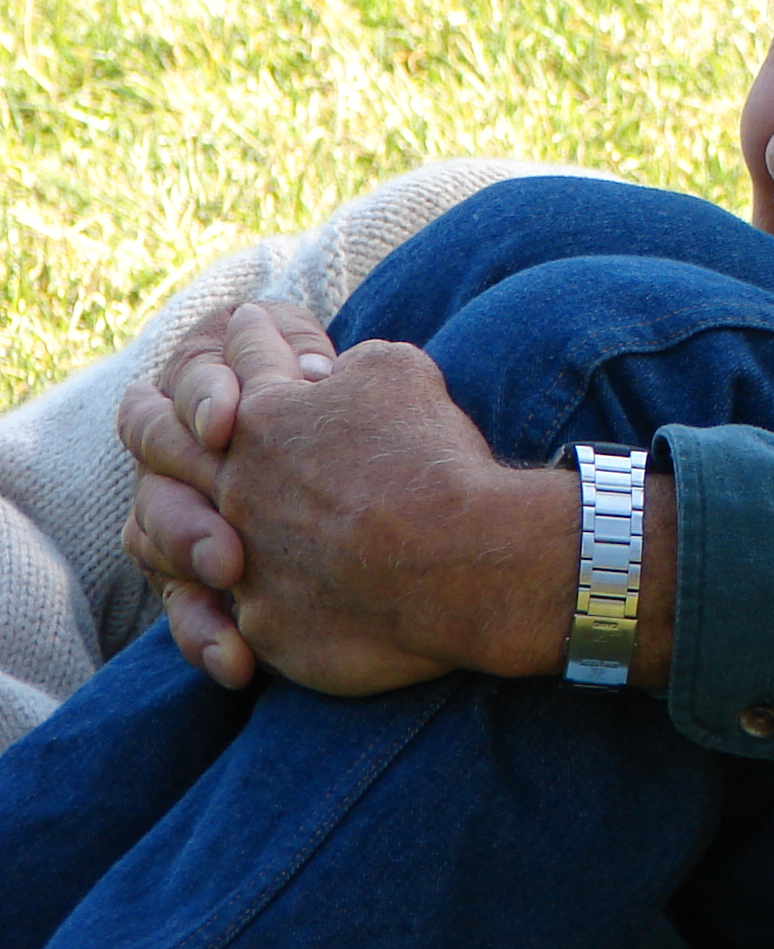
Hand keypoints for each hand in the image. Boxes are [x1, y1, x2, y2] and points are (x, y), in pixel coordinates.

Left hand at [123, 304, 577, 695]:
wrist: (455, 564)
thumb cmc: (432, 460)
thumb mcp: (401, 373)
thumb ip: (353, 365)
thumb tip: (334, 375)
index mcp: (268, 416)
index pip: (248, 360)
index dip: (249, 338)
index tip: (245, 323)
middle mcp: (236, 485)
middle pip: (169, 444)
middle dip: (153, 418)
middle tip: (144, 405)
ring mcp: (241, 559)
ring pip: (180, 545)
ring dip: (183, 531)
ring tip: (191, 523)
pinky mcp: (263, 625)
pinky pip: (227, 621)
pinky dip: (227, 619)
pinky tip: (239, 618)